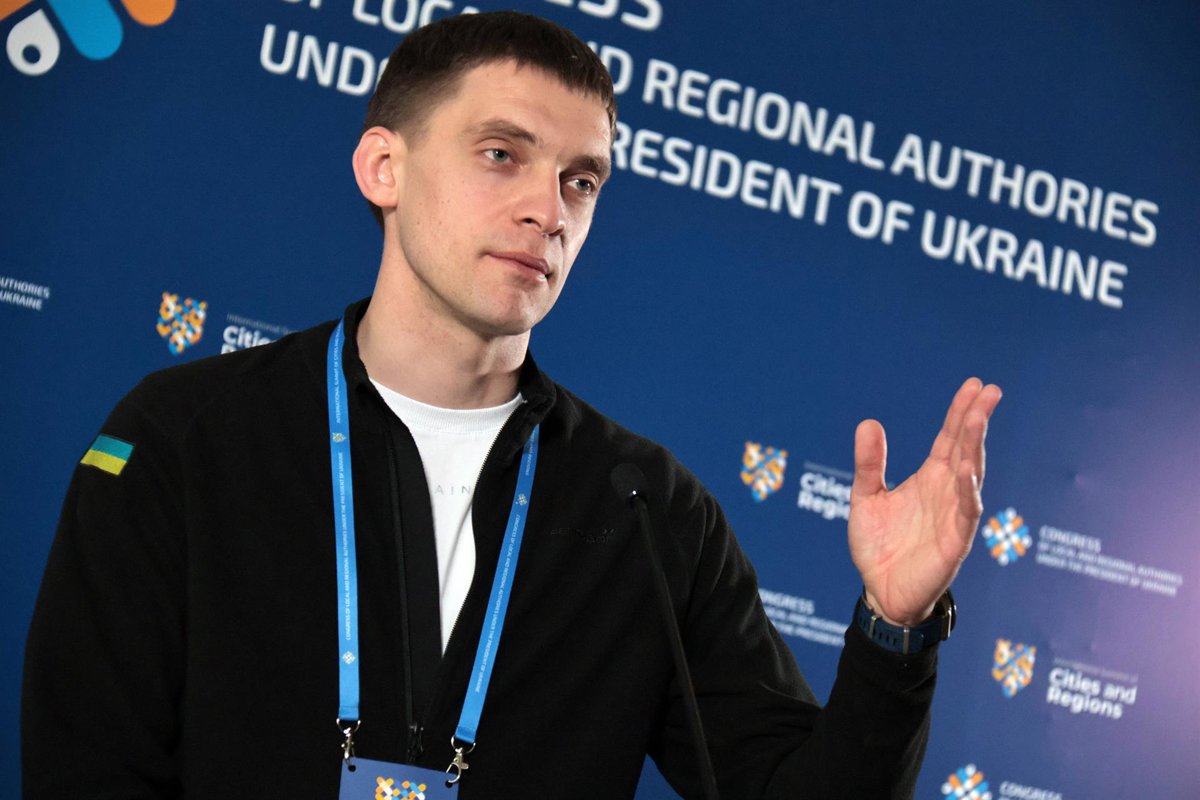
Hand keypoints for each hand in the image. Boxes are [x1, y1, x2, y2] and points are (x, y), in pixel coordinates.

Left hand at [848, 378, 1001, 625]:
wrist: (881, 592)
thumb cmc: (879, 546)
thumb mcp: (866, 497)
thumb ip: (869, 464)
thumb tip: (869, 423)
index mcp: (929, 479)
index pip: (950, 439)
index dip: (960, 412)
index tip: (975, 385)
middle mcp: (947, 492)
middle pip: (966, 449)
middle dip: (976, 420)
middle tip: (990, 391)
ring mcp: (954, 516)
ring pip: (970, 476)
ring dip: (974, 448)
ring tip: (977, 419)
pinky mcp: (955, 542)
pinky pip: (966, 514)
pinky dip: (968, 492)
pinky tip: (967, 471)